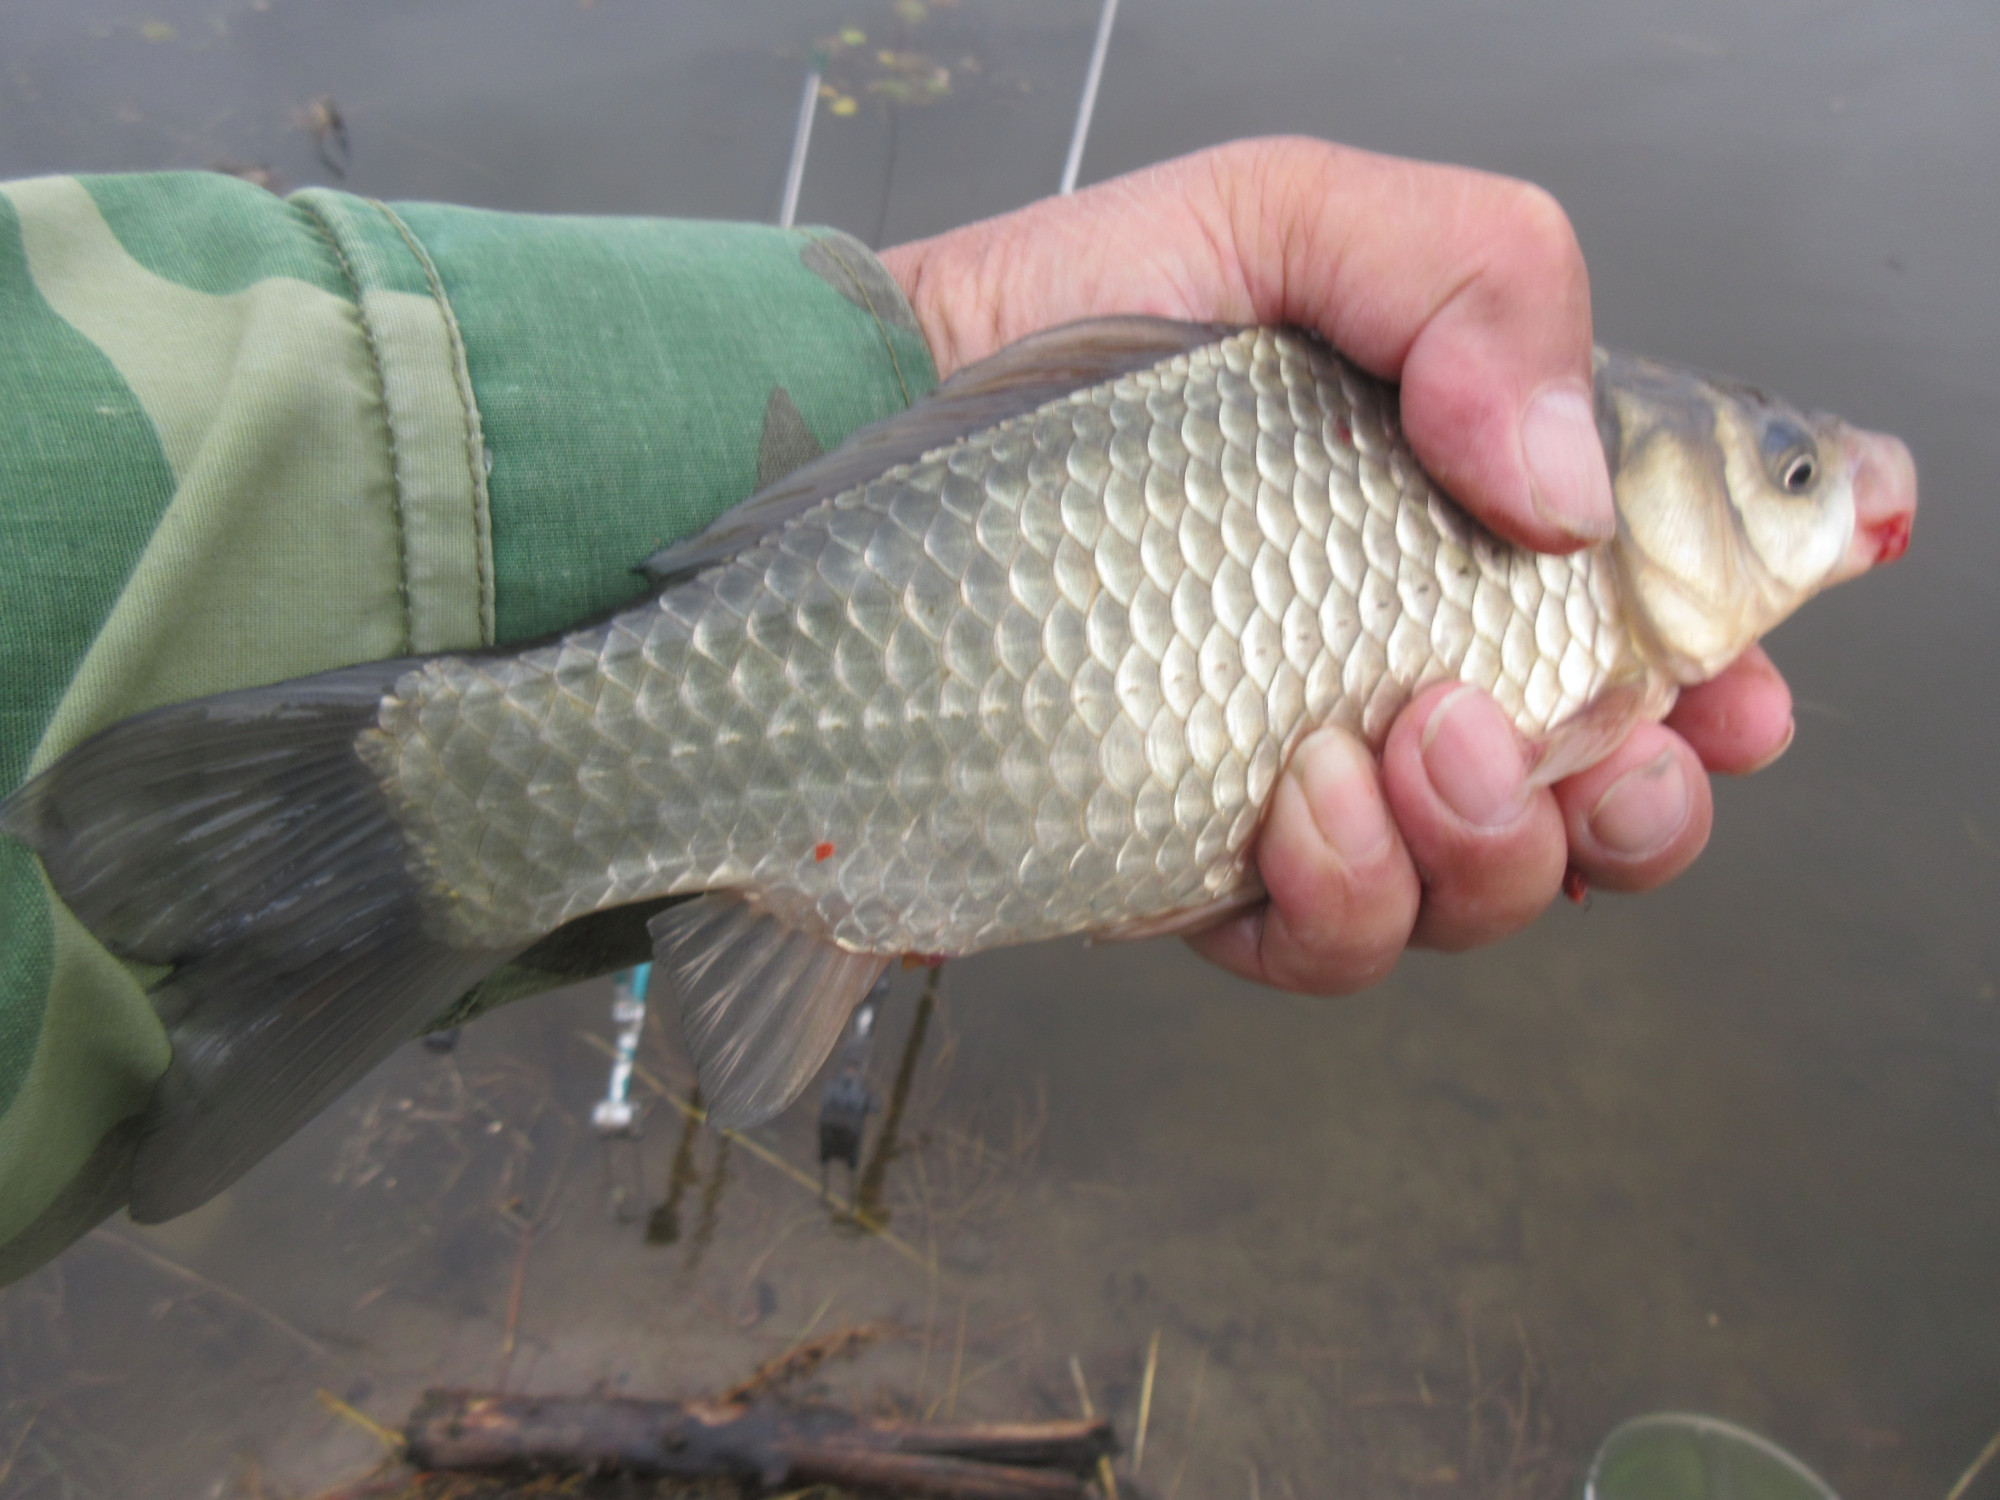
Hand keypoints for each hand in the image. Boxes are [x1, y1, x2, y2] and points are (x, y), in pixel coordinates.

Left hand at [878, 137, 1793, 992]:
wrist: (881, 420)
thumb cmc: (1078, 317)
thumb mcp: (1293, 222)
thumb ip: (1477, 285)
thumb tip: (1565, 487)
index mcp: (1464, 520)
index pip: (1653, 616)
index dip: (1739, 663)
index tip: (1752, 678)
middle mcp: (1406, 660)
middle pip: (1607, 797)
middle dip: (1644, 805)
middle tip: (1606, 742)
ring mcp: (1313, 774)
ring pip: (1483, 891)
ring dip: (1495, 851)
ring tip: (1409, 742)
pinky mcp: (1203, 856)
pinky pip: (1327, 941)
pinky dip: (1347, 899)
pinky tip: (1302, 807)